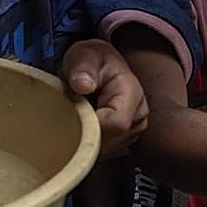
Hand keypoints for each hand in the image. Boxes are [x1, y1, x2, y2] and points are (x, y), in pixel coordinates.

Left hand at [62, 40, 148, 156]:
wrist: (97, 64)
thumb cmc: (90, 59)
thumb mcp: (84, 55)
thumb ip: (82, 68)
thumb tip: (82, 84)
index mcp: (131, 93)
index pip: (116, 124)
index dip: (91, 126)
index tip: (71, 115)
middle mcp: (138, 115)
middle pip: (111, 142)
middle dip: (85, 134)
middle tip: (68, 116)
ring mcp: (133, 129)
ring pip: (107, 150)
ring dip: (87, 139)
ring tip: (77, 117)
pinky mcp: (124, 139)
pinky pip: (105, 151)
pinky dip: (89, 143)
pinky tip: (81, 127)